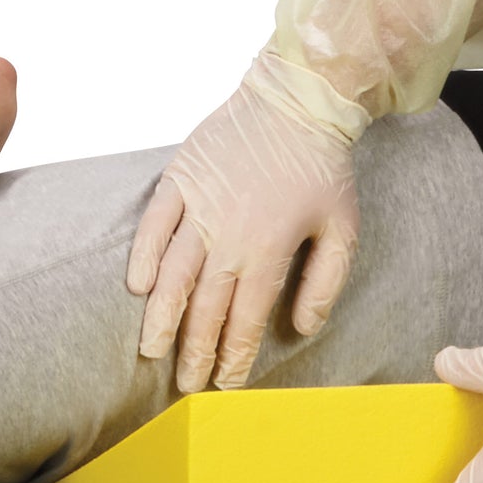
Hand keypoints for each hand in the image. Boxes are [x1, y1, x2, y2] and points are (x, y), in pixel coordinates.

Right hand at [126, 79, 360, 394]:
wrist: (298, 99)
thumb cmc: (323, 167)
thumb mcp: (343, 229)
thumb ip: (324, 284)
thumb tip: (303, 329)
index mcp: (270, 250)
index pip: (246, 319)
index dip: (234, 357)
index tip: (225, 384)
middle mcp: (230, 234)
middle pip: (205, 307)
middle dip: (195, 351)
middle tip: (186, 384)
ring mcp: (201, 206)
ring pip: (173, 274)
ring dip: (162, 316)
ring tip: (152, 349)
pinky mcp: (180, 178)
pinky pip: (154, 223)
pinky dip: (144, 255)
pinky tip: (139, 286)